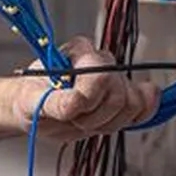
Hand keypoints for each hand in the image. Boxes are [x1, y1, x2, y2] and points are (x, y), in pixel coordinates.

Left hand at [11, 36, 159, 140]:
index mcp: (78, 52)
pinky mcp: (126, 96)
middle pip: (118, 94)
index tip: (70, 110)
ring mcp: (115, 79)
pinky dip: (132, 119)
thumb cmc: (32, 99)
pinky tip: (110, 121)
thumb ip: (54, 102)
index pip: (100, 74)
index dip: (87, 100)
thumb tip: (75, 102)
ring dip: (106, 123)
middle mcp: (101, 61)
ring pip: (132, 105)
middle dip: (94, 116)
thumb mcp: (31, 101)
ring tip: (84, 120)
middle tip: (73, 117)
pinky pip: (145, 106)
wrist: (37, 110)